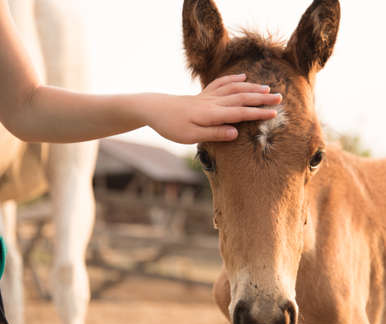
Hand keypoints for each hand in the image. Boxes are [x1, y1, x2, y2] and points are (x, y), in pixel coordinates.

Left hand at [147, 74, 281, 143]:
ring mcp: (208, 96)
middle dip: (262, 98)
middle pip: (242, 98)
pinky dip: (234, 79)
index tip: (274, 114)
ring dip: (252, 88)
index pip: (240, 113)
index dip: (258, 113)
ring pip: (234, 89)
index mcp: (212, 114)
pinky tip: (243, 77)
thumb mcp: (191, 136)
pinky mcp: (202, 94)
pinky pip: (221, 83)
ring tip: (267, 88)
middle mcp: (213, 102)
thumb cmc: (171, 126)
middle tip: (279, 98)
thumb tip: (235, 133)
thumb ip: (214, 134)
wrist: (154, 109)